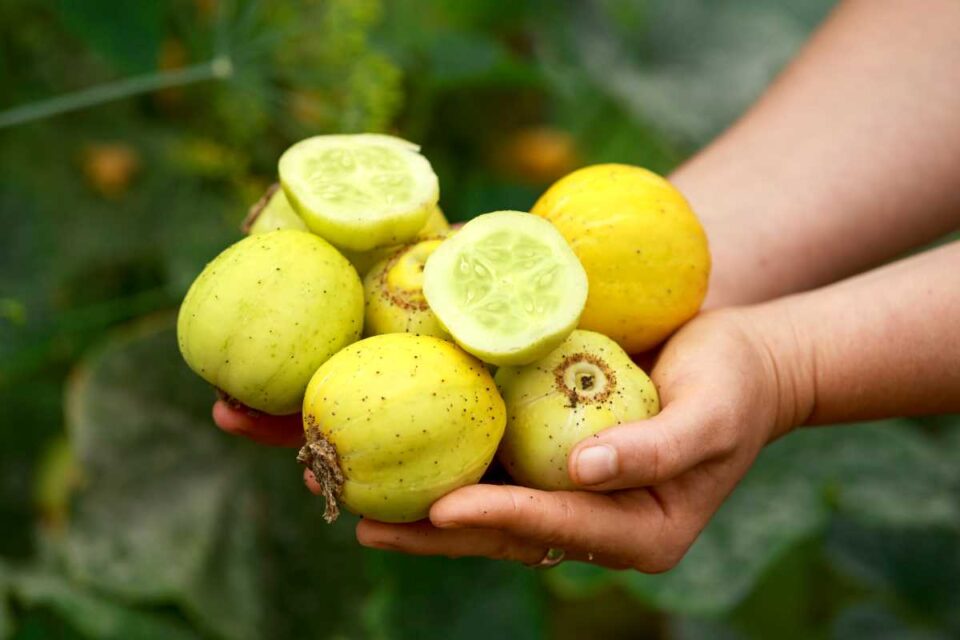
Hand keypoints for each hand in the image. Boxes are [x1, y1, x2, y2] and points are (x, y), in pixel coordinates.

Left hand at [211, 309, 802, 570]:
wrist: (737, 355)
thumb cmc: (735, 382)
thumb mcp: (712, 411)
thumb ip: (656, 447)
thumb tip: (582, 472)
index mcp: (631, 530)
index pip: (555, 528)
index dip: (500, 517)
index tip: (443, 508)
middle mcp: (585, 517)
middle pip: (498, 527)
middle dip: (428, 524)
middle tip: (356, 516)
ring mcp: (559, 485)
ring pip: (478, 494)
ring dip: (411, 489)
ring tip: (337, 482)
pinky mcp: (541, 448)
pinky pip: (482, 453)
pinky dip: (432, 445)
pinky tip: (379, 430)